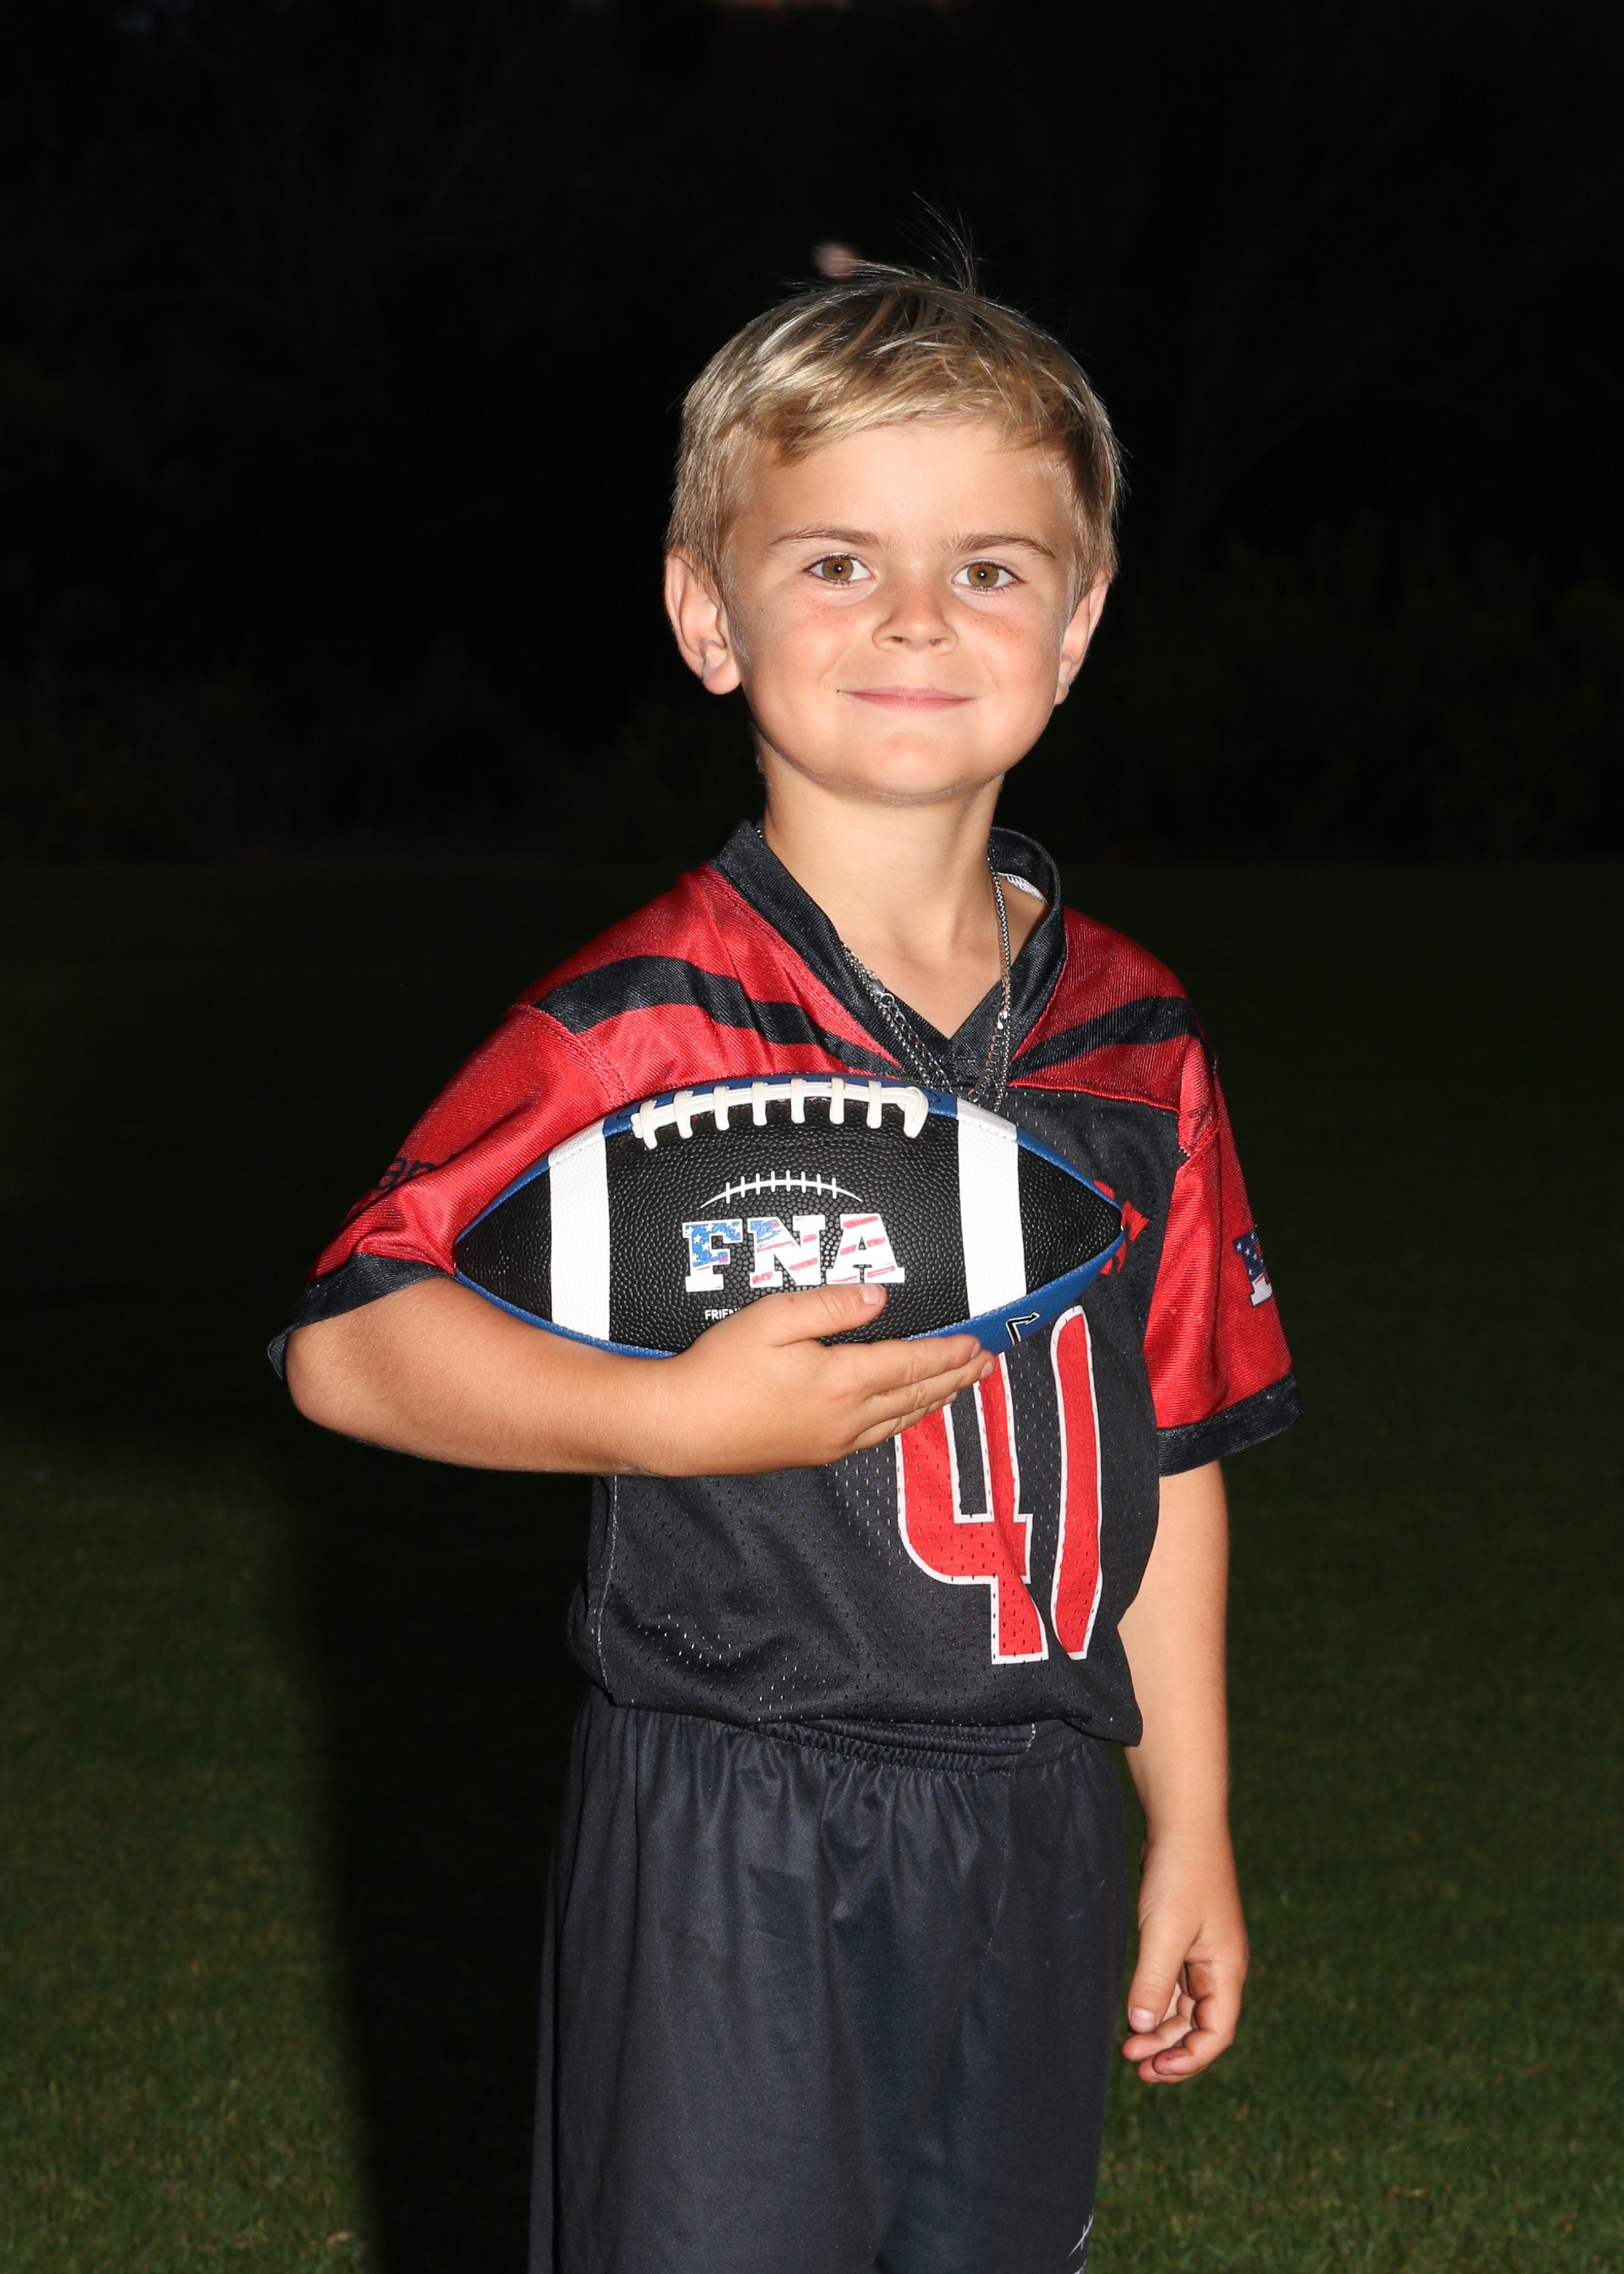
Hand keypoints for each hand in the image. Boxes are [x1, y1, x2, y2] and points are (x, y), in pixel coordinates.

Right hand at [646, 1282, 993, 1474]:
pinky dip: (904, 1418)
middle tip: (986, 1362)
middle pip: (917, 1394)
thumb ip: (830, 1306)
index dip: (949, 1351)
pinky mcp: (816, 1453)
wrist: (679, 1428)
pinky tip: (906, 1410)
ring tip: (959, 1384)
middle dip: (955, 1376)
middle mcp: (848, 1418)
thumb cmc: (718, 1369)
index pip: (912, 1361)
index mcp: (842, 1380)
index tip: (979, 1341)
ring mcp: (833, 1441)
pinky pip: (877, 1435)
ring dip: (935, 1398)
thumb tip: (879, 1297)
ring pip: (901, 1419)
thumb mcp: (771, 1319)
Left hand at [1120, 1827, 1247, 2082]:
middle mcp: (1218, 1966)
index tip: (1155, 2068)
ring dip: (1160, 2030)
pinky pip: (1172, 1984)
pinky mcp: (1182, 1937)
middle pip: (1200, 2025)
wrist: (1182, 1821)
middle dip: (1171, 2050)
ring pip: (1184, 2007)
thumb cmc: (1181, 1873)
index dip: (1190, 2058)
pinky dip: (1156, 2003)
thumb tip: (1142, 2029)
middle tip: (1135, 2066)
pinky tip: (1134, 2015)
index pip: (1217, 2032)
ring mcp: (1201, 1952)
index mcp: (1226, 1969)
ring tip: (1129, 2047)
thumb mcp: (1164, 1931)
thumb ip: (1153, 1982)